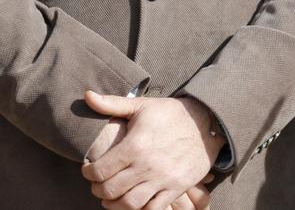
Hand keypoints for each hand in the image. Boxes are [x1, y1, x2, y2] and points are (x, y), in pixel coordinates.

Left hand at [81, 91, 223, 209]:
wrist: (208, 121)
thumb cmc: (171, 113)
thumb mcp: (142, 106)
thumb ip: (112, 104)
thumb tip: (86, 96)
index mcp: (135, 145)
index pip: (99, 171)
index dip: (88, 173)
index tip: (88, 170)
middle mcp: (148, 165)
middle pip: (109, 190)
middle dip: (98, 190)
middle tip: (99, 184)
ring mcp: (164, 178)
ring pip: (129, 204)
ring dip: (115, 204)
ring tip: (112, 197)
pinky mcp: (178, 187)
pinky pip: (153, 209)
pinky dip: (140, 209)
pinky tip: (135, 201)